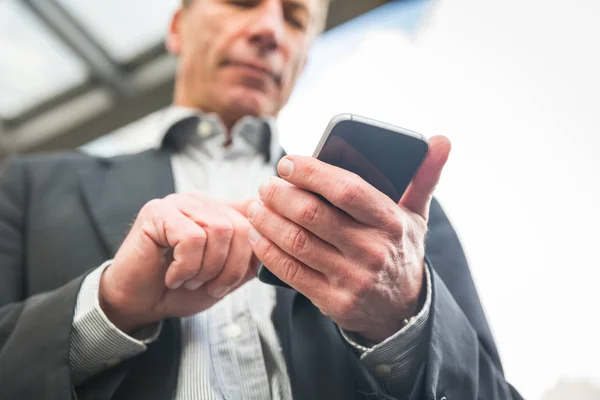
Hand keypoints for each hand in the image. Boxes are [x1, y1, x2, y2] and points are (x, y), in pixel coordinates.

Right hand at [99, 193, 257, 333]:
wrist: (138, 304)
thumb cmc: (179, 290)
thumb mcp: (225, 278)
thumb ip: (249, 260)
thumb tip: (274, 247)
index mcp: (220, 212)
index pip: (256, 212)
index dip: (262, 239)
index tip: (254, 266)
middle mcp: (202, 202)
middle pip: (242, 226)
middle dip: (232, 268)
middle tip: (211, 287)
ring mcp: (180, 204)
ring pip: (219, 231)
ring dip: (207, 269)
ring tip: (190, 281)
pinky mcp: (158, 212)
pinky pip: (191, 238)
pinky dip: (186, 267)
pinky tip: (173, 277)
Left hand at [247, 136, 450, 342]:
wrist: (401, 310)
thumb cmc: (400, 250)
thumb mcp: (416, 215)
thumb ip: (424, 177)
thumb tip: (441, 140)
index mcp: (391, 222)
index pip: (347, 190)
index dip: (311, 173)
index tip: (287, 163)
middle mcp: (372, 251)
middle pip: (313, 216)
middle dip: (281, 195)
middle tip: (266, 184)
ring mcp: (352, 279)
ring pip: (296, 242)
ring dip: (268, 220)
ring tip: (256, 205)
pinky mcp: (333, 301)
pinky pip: (291, 272)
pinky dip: (268, 250)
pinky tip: (258, 234)